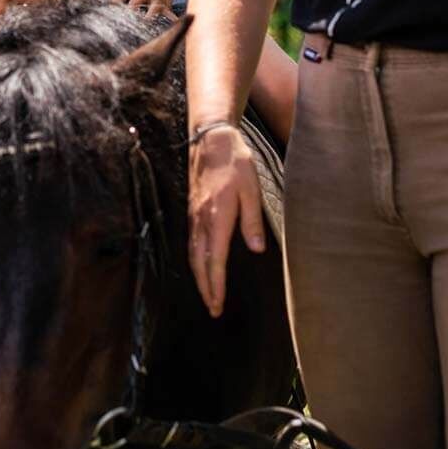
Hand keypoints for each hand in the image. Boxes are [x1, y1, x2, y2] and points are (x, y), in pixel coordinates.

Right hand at [188, 124, 265, 316]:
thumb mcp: (252, 190)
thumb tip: (256, 249)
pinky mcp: (193, 210)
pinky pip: (191, 242)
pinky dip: (195, 260)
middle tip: (212, 309)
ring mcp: (194, 215)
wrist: (211, 139)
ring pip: (192, 254)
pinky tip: (201, 265)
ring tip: (207, 293)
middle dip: (205, 288)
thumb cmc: (235, 162)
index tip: (217, 304)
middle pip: (199, 263)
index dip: (216, 285)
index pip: (214, 260)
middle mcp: (201, 220)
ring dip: (199, 276)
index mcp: (217, 217)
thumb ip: (252, 221)